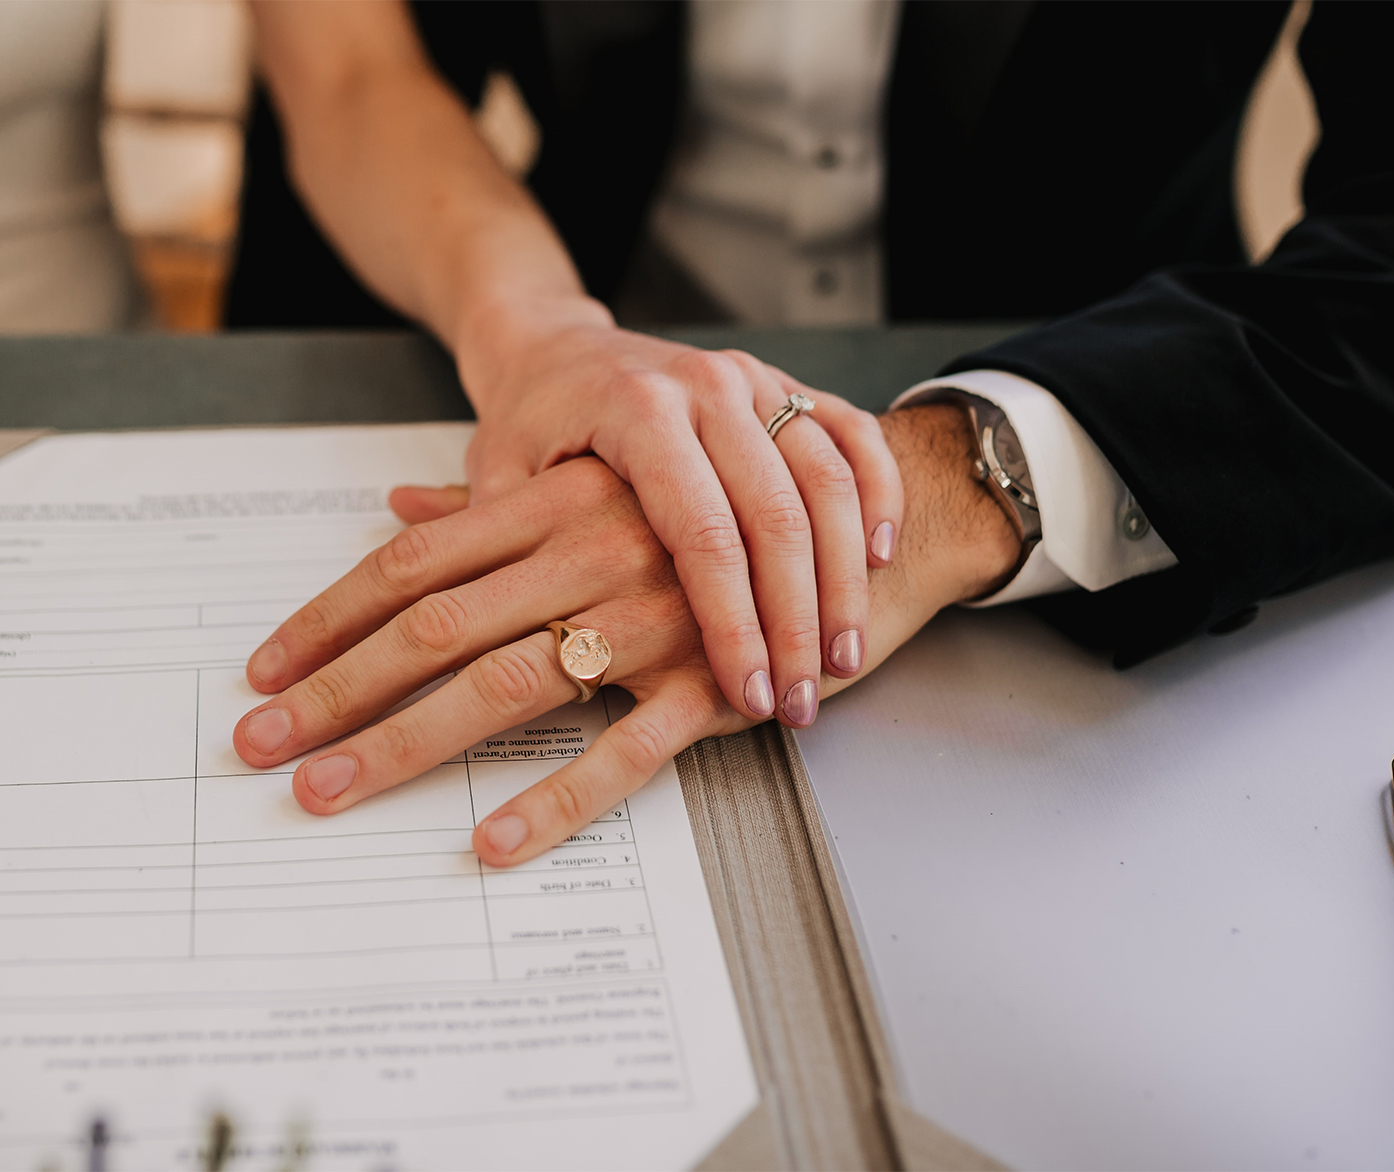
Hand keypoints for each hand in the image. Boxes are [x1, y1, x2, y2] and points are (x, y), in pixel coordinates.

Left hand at [233, 404, 1016, 866]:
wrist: (882, 510)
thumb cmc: (732, 496)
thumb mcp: (608, 476)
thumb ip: (499, 497)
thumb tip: (400, 512)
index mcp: (565, 498)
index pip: (415, 563)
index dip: (330, 618)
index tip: (263, 675)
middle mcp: (598, 548)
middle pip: (436, 627)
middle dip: (338, 691)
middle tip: (259, 750)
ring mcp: (657, 616)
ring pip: (512, 684)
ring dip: (410, 744)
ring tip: (331, 794)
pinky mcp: (718, 681)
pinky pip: (628, 750)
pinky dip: (557, 798)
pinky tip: (493, 843)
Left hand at [458, 313, 903, 728]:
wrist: (561, 345)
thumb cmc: (533, 419)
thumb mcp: (498, 473)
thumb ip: (500, 542)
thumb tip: (505, 630)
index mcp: (638, 408)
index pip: (700, 528)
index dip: (731, 619)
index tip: (745, 688)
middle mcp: (708, 387)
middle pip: (777, 513)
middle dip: (797, 619)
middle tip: (800, 697)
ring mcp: (756, 382)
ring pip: (828, 481)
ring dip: (845, 578)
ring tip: (844, 657)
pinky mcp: (787, 387)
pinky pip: (854, 438)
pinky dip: (878, 496)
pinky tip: (882, 557)